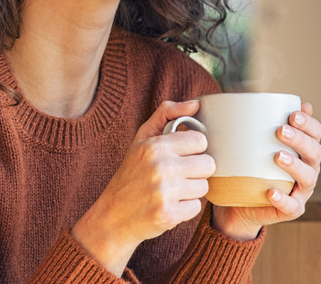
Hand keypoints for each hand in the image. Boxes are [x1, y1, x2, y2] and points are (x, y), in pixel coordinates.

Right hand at [72, 100, 213, 275]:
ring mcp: (164, 192)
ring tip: (171, 191)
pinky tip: (168, 206)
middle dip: (196, 171)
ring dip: (191, 191)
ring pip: (204, 187)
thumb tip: (196, 104)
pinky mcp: (168, 215)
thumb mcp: (141, 139)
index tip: (180, 156)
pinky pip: (196, 207)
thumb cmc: (131, 174)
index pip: (200, 141)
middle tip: (177, 176)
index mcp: (154, 146)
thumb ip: (166, 114)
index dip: (193, 150)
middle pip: (208, 164)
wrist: (112, 216)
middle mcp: (160, 167)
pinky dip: (185, 209)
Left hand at [210, 103, 320, 240]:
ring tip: (278, 156)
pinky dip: (283, 199)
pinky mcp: (290, 210)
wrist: (238, 203)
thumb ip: (253, 123)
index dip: (309, 124)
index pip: (315, 133)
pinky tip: (271, 191)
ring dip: (295, 166)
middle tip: (281, 131)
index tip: (293, 114)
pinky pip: (291, 206)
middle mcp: (307, 169)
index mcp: (302, 150)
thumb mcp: (249, 144)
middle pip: (314, 152)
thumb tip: (246, 95)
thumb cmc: (247, 167)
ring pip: (308, 178)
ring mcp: (301, 191)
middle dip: (300, 139)